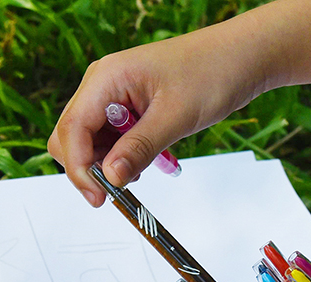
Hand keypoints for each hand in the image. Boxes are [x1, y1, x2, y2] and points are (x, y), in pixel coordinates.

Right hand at [48, 17, 269, 205]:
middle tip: (117, 190)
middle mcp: (102, 84)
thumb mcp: (175, 117)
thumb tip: (110, 178)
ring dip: (106, 164)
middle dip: (88, 167)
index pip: (72, 129)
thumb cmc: (212, 72)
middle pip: (70, 136)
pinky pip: (108, 138)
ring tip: (140, 171)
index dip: (79, 168)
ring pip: (88, 141)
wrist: (239, 57)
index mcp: (106, 77)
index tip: (99, 196)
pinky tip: (144, 160)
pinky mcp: (125, 107)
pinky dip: (120, 156)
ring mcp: (112, 95)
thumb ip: (139, 149)